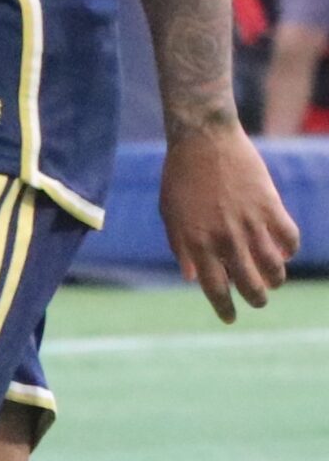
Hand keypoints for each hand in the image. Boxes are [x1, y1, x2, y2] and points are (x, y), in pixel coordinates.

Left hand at [160, 120, 298, 319]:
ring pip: (274, 266)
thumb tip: (191, 278)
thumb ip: (181, 247)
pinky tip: (285, 252)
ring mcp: (249, 223)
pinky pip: (289, 238)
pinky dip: (290, 250)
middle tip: (259, 301)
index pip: (214, 288)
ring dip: (276, 278)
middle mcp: (224, 239)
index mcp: (196, 243)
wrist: (203, 141)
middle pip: (248, 283)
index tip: (231, 318)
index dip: (224, 307)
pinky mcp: (270, 206)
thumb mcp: (170, 215)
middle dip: (256, 298)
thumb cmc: (180, 178)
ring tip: (274, 280)